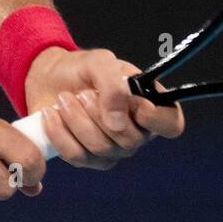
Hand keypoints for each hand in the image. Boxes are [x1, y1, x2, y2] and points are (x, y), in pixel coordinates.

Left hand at [23, 47, 184, 169]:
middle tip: (84, 93)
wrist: (50, 78)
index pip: (171, 124)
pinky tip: (51, 115)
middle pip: (130, 140)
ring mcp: (113, 150)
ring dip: (77, 119)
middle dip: (100, 114)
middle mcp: (137, 132)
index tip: (135, 104)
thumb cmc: (83, 69)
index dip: (157, 119)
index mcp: (150, 106)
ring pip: (101, 149)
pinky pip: (77, 156)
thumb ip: (114, 85)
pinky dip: (60, 133)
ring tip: (64, 98)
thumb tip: (117, 122)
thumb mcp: (100, 62)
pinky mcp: (87, 159)